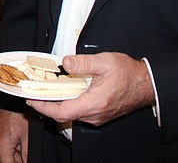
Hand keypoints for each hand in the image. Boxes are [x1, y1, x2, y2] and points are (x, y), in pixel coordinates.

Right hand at [0, 108, 28, 162]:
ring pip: (5, 152)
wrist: (13, 100)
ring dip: (15, 155)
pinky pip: (4, 144)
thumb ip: (27, 152)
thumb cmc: (20, 113)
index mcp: (3, 143)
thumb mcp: (28, 136)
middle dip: (16, 162)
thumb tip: (28, 161)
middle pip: (6, 159)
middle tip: (26, 160)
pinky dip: (12, 148)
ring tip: (25, 153)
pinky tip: (21, 145)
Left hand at [26, 52, 154, 126]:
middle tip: (35, 92)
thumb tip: (65, 63)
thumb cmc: (128, 74)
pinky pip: (79, 111)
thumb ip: (83, 62)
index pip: (61, 112)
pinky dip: (68, 102)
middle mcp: (94, 114)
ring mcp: (97, 116)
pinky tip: (65, 91)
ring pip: (71, 113)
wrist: (145, 83)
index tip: (31, 99)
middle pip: (63, 114)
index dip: (43, 107)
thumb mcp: (104, 62)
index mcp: (93, 103)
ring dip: (58, 103)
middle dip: (46, 104)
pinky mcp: (99, 114)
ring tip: (47, 89)